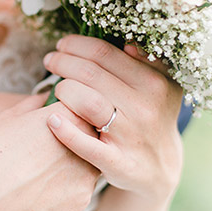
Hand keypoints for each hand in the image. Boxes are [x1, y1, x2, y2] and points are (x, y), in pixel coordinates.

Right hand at [0, 94, 100, 210]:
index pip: (80, 107)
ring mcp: (86, 171)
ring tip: (43, 169)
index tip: (51, 125)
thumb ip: (33, 103)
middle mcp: (84, 140)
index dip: (65, 116)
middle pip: (89, 135)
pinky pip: (80, 188)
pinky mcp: (83, 198)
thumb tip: (45, 97)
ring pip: (88, 162)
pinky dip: (66, 187)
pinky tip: (43, 188)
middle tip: (47, 148)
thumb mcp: (9, 118)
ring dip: (73, 163)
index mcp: (68, 115)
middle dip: (74, 138)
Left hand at [43, 35, 183, 202]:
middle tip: (50, 60)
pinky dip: (66, 132)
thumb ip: (148, 60)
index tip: (62, 44)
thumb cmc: (151, 115)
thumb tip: (127, 43)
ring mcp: (131, 136)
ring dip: (63, 90)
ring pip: (87, 102)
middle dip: (62, 62)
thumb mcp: (161, 85)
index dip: (76, 45)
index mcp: (153, 82)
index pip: (104, 53)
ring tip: (56, 88)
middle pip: (90, 74)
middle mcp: (145, 107)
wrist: (159, 167)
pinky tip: (51, 120)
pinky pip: (87, 146)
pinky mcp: (118, 163)